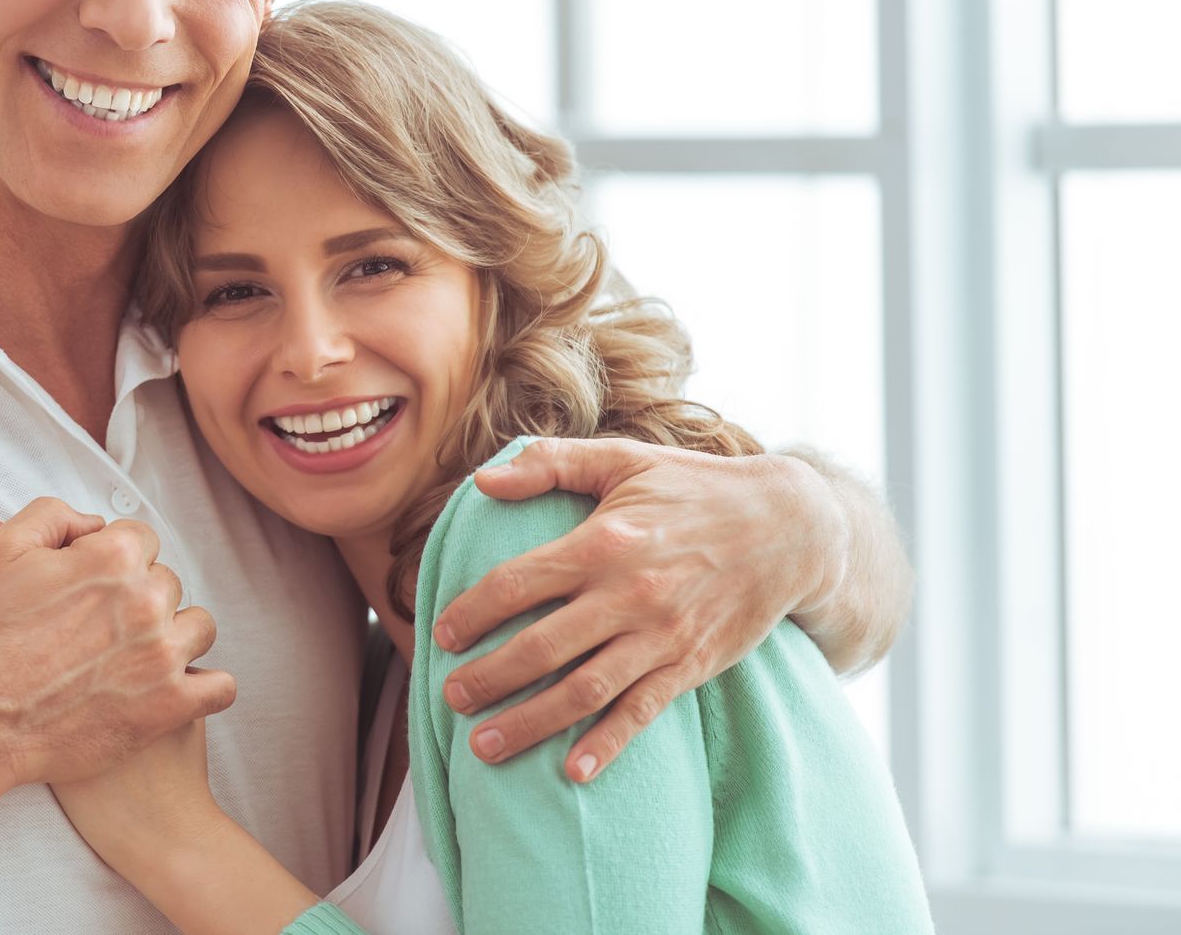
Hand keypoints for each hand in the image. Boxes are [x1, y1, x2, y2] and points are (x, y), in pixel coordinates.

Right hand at [0, 500, 235, 791]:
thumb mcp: (2, 550)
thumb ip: (54, 515)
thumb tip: (94, 522)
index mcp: (114, 556)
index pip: (142, 540)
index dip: (113, 561)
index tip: (92, 588)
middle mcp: (147, 600)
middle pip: (169, 583)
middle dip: (140, 600)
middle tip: (102, 629)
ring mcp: (162, 655)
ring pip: (200, 629)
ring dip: (175, 637)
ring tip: (139, 657)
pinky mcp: (169, 707)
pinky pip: (220, 687)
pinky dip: (203, 687)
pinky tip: (175, 689)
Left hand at [435, 437, 836, 780]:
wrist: (792, 527)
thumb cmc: (695, 487)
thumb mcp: (624, 459)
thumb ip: (549, 465)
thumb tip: (480, 479)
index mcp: (603, 541)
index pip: (519, 582)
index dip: (473, 611)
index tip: (441, 633)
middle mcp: (629, 593)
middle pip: (542, 647)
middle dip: (489, 678)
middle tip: (449, 697)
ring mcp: (661, 635)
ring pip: (584, 690)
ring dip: (530, 722)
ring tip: (482, 746)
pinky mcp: (691, 665)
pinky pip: (643, 712)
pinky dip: (608, 745)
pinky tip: (572, 773)